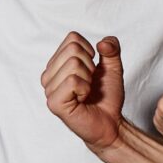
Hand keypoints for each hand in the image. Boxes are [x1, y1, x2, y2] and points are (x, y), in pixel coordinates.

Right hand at [41, 31, 129, 151]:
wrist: (111, 123)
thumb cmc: (106, 98)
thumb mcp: (113, 68)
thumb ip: (111, 49)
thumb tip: (103, 42)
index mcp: (57, 65)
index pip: (72, 38)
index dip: (89, 51)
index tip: (92, 70)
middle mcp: (49, 75)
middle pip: (73, 49)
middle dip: (90, 65)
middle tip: (89, 83)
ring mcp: (49, 89)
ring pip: (73, 64)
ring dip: (88, 79)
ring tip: (86, 92)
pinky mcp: (54, 103)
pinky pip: (72, 81)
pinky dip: (85, 89)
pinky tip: (82, 99)